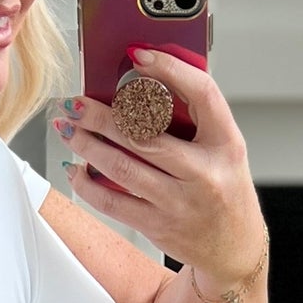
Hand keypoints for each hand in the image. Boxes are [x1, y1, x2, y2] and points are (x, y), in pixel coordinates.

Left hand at [53, 49, 263, 288]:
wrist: (234, 247)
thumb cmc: (225, 189)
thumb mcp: (224, 148)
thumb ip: (194, 118)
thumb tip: (140, 84)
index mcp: (226, 144)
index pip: (202, 94)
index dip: (169, 70)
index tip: (138, 55)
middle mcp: (205, 173)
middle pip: (144, 135)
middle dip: (101, 116)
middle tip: (76, 103)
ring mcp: (179, 203)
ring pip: (122, 168)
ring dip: (87, 146)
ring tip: (68, 129)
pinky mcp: (158, 227)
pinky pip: (113, 203)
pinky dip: (88, 185)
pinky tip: (77, 170)